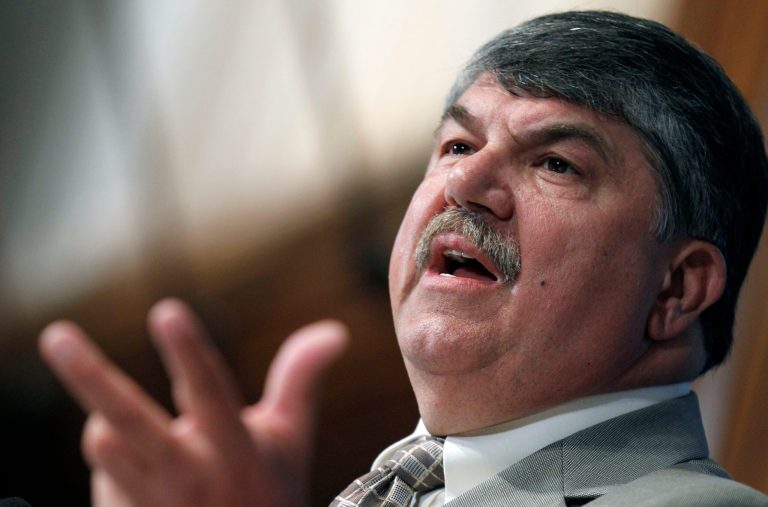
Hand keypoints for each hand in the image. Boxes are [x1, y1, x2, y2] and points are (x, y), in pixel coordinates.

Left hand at [39, 299, 347, 506]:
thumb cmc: (267, 492)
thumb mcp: (291, 438)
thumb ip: (300, 378)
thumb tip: (334, 331)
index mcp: (233, 449)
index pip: (210, 392)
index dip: (188, 352)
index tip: (167, 312)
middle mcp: (187, 476)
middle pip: (129, 420)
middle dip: (90, 376)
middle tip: (56, 335)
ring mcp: (149, 503)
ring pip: (103, 441)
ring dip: (117, 426)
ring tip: (150, 439)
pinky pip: (102, 472)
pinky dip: (118, 459)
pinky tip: (150, 480)